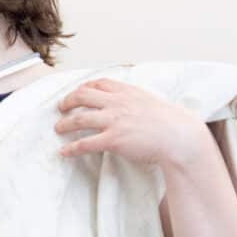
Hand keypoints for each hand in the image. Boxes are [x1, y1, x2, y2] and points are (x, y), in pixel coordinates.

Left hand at [55, 77, 212, 171]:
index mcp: (127, 92)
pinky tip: (64, 152)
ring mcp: (114, 121)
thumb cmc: (168, 122)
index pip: (99, 83)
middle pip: (83, 96)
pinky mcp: (113, 140)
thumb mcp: (150, 102)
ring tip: (58, 128)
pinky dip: (71, 148)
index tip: (77, 92)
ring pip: (79, 119)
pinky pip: (85, 144)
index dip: (84, 87)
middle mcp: (117, 103)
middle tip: (60, 108)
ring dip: (65, 124)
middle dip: (68, 101)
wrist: (178, 135)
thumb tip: (127, 105)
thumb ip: (134, 100)